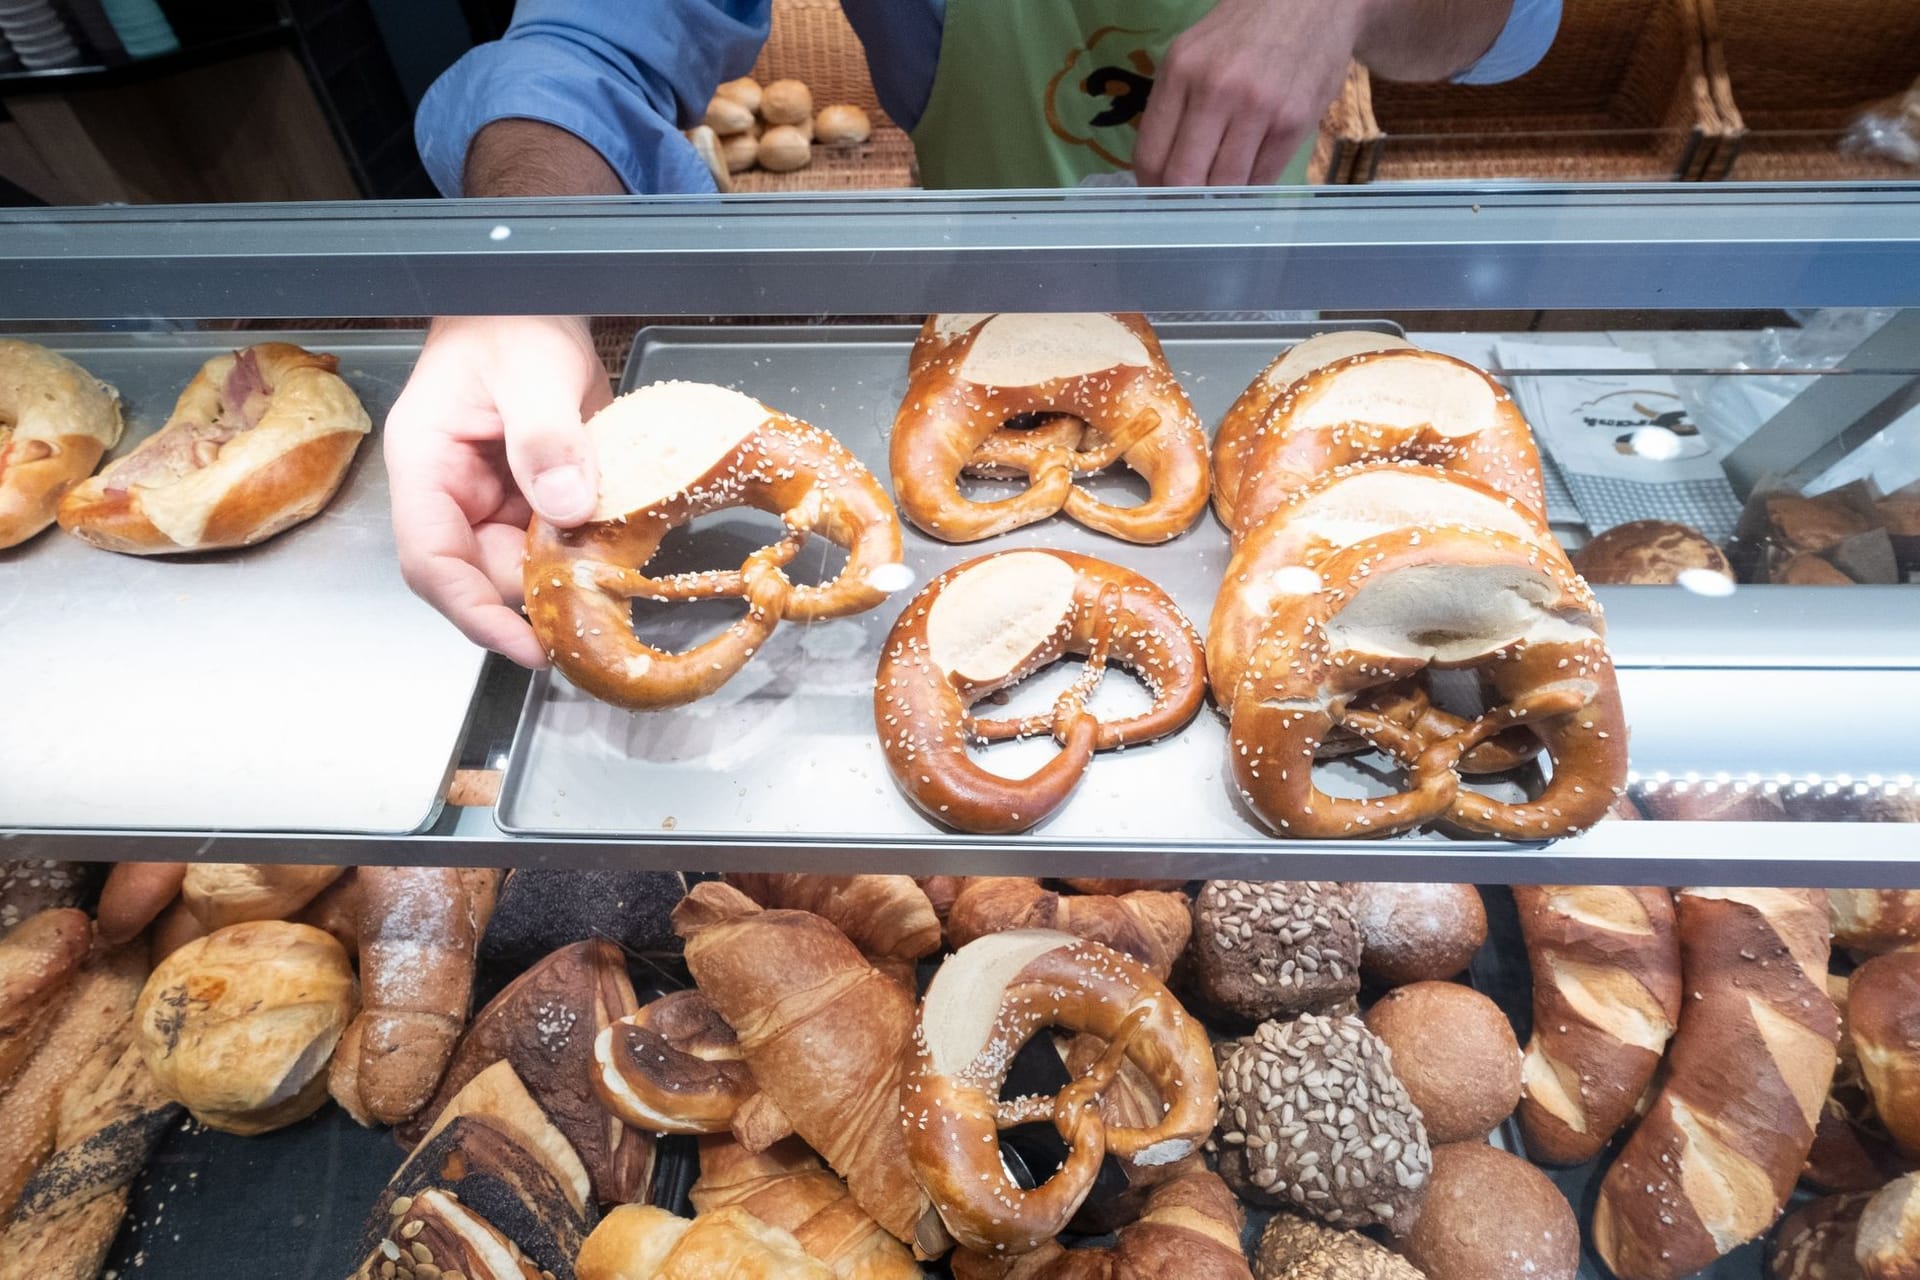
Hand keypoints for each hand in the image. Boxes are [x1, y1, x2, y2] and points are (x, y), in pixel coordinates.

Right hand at [385, 315, 610, 666]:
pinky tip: (616, 553)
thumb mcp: (532, 372)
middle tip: (593, 614)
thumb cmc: (511, 318)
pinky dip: (582, 552)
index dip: (474, 613)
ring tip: (611, 584)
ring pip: (520, 564)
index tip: (525, 646)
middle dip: (532, 599)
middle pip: (480, 575)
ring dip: (563, 577)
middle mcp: (452, 492)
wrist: (534, 295)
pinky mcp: (532, 493)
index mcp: (427, 466)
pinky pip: (552, 539)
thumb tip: (567, 506)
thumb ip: (546, 438)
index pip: (432, 562)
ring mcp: (491, 496)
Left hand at [1134, 0, 1367, 186]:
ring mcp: (1258, 109)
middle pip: (1183, 179)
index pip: (1150, 156)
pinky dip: (1250, 189)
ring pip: (1224, 186)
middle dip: (1183, 202)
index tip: (1159, 197)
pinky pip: (1261, 180)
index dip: (1151, 188)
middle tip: (1189, 204)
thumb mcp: (1193, 54)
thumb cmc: (1245, 32)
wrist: (1312, 2)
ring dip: (1219, 198)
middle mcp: (1216, 90)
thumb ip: (1174, 108)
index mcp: (1180, 72)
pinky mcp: (1293, 124)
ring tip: (1221, 189)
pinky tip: (1249, 174)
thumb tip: (1159, 171)